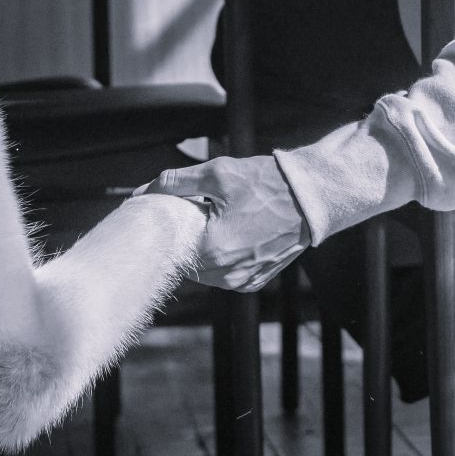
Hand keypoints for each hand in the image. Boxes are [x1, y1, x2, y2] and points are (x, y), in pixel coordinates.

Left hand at [135, 155, 310, 292]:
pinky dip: (222, 259)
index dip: (165, 232)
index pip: (170, 251)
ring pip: (206, 272)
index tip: (165, 216)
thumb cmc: (265, 184)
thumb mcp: (216, 173)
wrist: (310, 197)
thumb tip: (144, 191)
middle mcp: (228, 275)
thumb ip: (175, 182)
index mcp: (214, 252)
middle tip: (189, 217)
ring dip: (203, 252)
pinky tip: (227, 236)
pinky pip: (227, 275)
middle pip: (187, 263)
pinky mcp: (257, 280)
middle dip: (184, 242)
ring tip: (210, 225)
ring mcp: (244, 281)